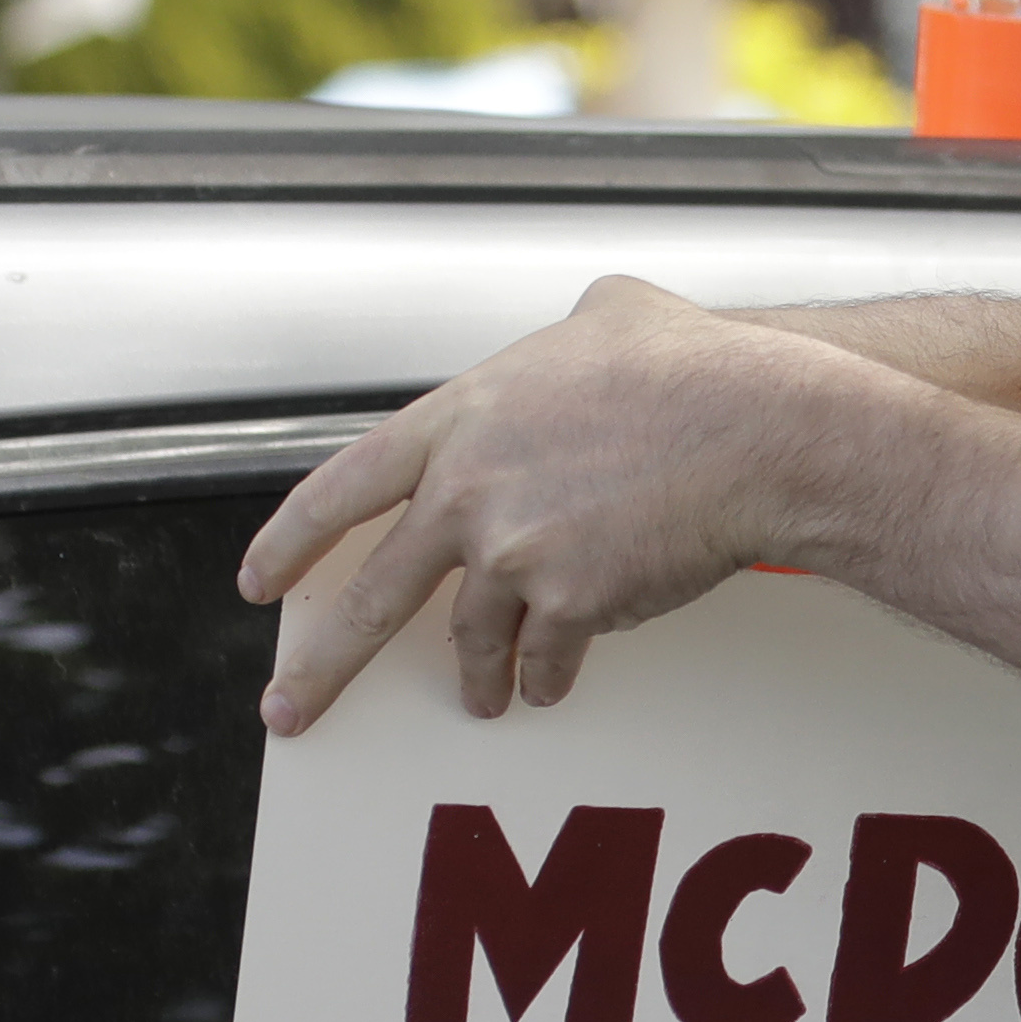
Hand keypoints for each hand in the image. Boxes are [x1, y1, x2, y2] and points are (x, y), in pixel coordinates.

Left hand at [238, 275, 938, 733]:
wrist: (759, 431)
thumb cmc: (701, 369)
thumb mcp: (615, 312)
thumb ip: (573, 329)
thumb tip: (592, 323)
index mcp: (460, 419)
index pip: (343, 488)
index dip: (294, 541)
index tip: (260, 585)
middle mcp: (468, 488)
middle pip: (375, 592)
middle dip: (326, 664)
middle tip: (291, 709)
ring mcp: (514, 549)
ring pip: (469, 636)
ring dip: (474, 676)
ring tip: (482, 700)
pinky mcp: (571, 600)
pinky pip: (547, 657)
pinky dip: (546, 677)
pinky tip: (550, 686)